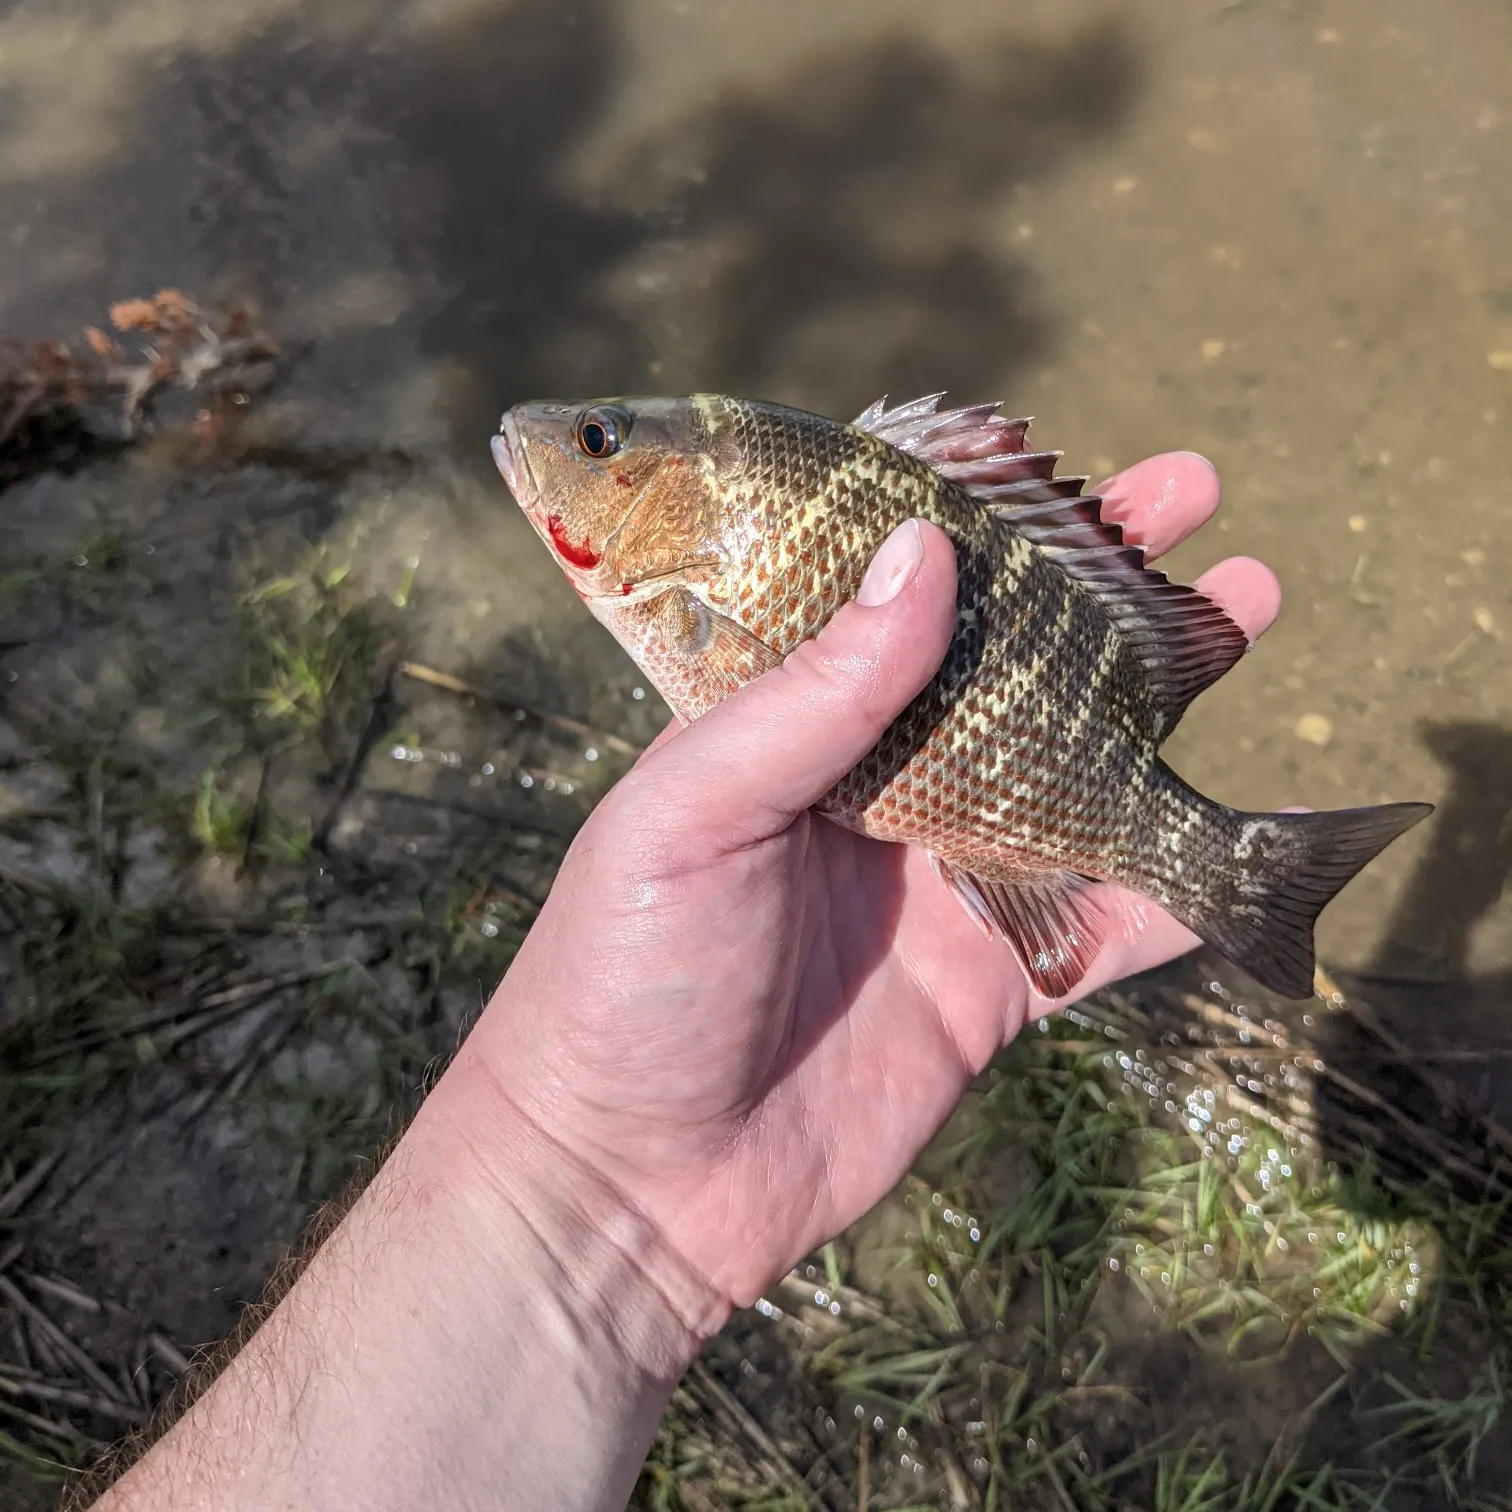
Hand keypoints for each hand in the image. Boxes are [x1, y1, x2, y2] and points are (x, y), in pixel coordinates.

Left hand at [455, 453, 1280, 1306]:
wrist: (632, 1184)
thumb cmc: (621, 977)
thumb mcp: (689, 812)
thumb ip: (812, 695)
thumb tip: (927, 555)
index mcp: (785, 725)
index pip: (891, 597)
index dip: (973, 524)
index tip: (1052, 454)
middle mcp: (875, 783)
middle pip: (1007, 664)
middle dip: (1097, 582)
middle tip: (1193, 494)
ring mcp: (941, 879)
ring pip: (1076, 772)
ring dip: (1163, 697)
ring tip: (1247, 604)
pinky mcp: (992, 980)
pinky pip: (1108, 921)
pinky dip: (1184, 883)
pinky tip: (1261, 824)